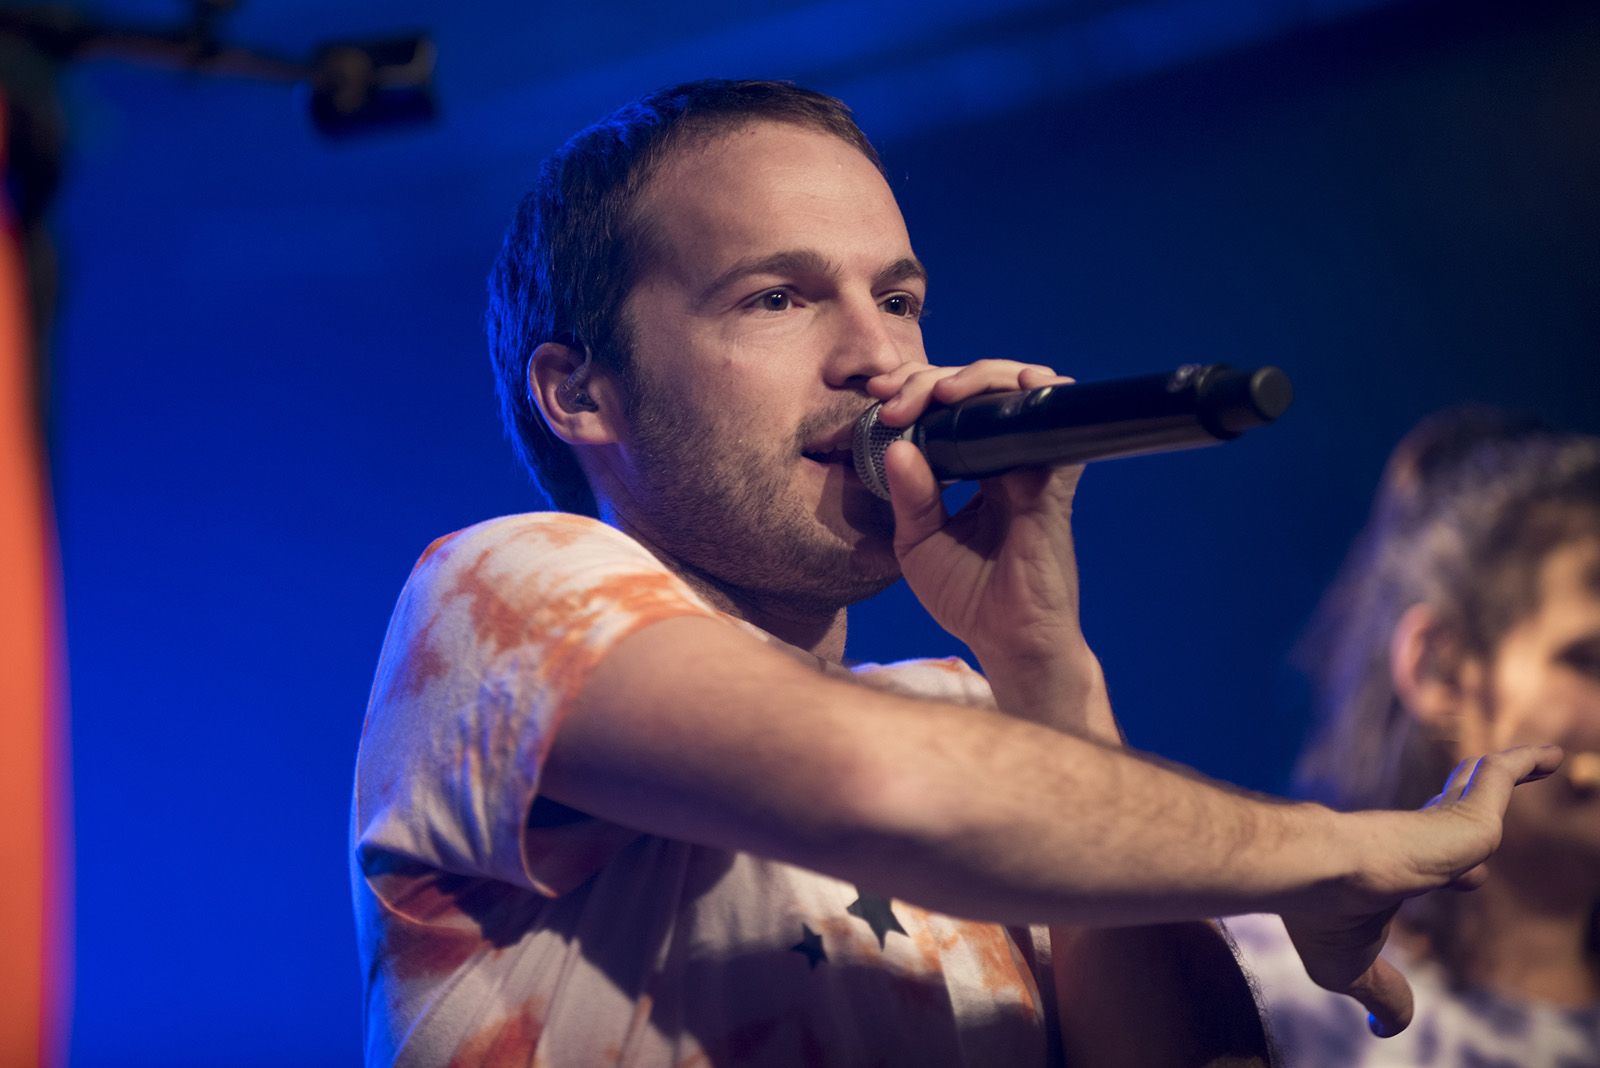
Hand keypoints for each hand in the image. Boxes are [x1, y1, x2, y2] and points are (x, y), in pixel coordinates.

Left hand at [871, 360, 1081, 659]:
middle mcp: (1005, 459)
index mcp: (972, 468)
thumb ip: (909, 496)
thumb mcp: (918, 543)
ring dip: (977, 377)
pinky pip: (1051, 426)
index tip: (877, 394)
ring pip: (1013, 392)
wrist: (1009, 641)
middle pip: (976, 389)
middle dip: (930, 379)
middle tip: (893, 397)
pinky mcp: (1052, 482)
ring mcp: (1031, 466)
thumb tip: (897, 446)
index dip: (914, 388)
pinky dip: (1038, 396)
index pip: (946, 409)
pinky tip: (1011, 389)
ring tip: (939, 392)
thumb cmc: (967, 596)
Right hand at [1281, 744, 1563, 1036]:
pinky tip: (1557, 758)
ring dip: (1505, 775)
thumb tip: (1388, 1030)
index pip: (1431, 869)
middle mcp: (1411, 842)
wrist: (1318, 873)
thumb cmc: (1322, 917)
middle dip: (1469, 809)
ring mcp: (1438, 827)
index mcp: (1388, 873)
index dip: (1456, 876)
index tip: (1469, 881)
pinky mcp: (1467, 819)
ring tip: (1543, 758)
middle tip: (1484, 789)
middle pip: (1453, 821)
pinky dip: (1527, 765)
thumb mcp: (1351, 969)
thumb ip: (1383, 994)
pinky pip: (1503, 780)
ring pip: (1482, 793)